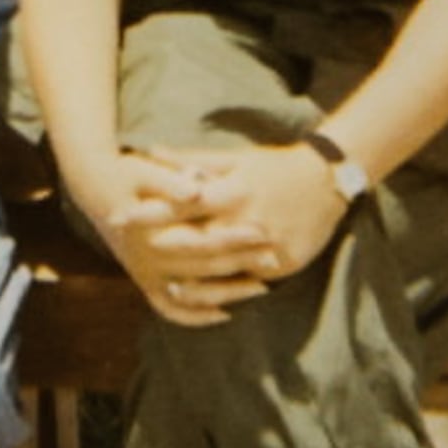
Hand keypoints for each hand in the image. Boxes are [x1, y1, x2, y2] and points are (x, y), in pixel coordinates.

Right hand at [69, 150, 272, 327]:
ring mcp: (144, 273)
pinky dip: (196, 315)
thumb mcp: (144, 170)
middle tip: (275, 259)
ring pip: (192, 293)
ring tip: (264, 286)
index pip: (199, 236)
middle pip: (201, 265)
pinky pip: (171, 309)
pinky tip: (224, 314)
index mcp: (147, 229)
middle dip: (240, 263)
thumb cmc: (123, 171)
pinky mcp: (142, 281)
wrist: (90, 185)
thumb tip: (198, 187)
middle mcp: (145, 257)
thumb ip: (171, 180)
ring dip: (228, 292)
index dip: (232, 235)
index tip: (263, 231)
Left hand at [147, 141, 348, 281]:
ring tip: (161, 280)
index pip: (182, 204)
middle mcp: (246, 221)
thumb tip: (152, 150)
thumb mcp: (235, 158)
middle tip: (127, 249)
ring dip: (189, 277)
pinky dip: (224, 290)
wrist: (327, 182)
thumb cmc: (274, 166)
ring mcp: (265, 247)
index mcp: (233, 191)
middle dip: (161, 244)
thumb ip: (192, 160)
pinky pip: (248, 281)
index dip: (150, 211)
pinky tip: (203, 297)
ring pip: (220, 269)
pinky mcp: (282, 266)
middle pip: (196, 240)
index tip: (120, 214)